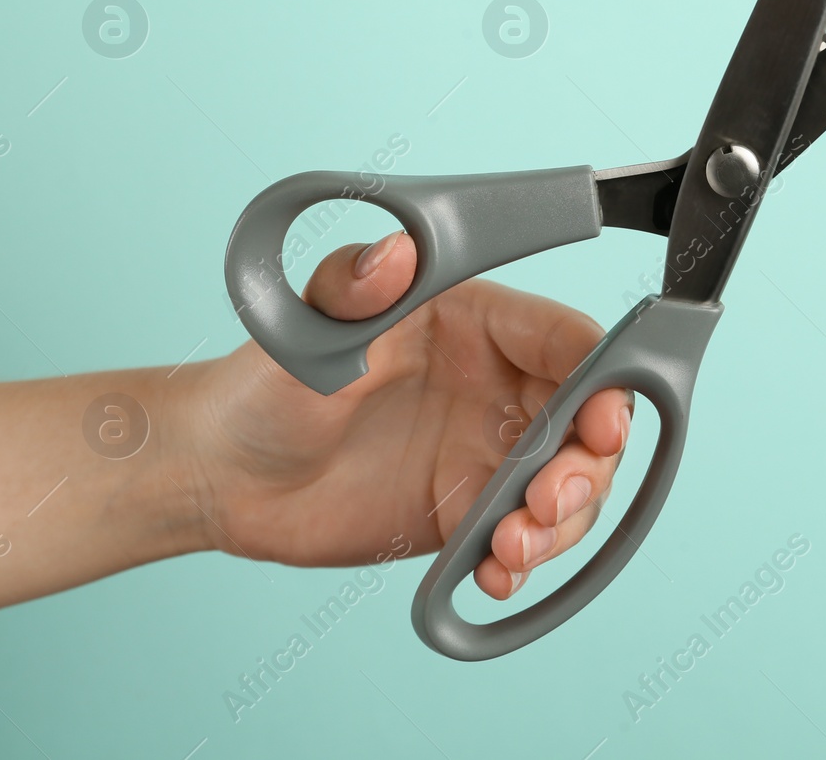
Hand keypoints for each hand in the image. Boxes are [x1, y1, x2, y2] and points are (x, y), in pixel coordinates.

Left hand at [179, 231, 630, 597]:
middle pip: (586, 422)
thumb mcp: (306, 329)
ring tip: (511, 548)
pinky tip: (496, 574)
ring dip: (560, 524)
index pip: (568, 341)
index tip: (602, 421)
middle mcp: (496, 387)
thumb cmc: (264, 382)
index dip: (605, 377)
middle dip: (587, 466)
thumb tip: (396, 251)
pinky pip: (522, 537)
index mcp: (477, 324)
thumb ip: (352, 285)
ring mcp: (486, 454)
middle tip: (546, 500)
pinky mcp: (467, 513)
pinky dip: (523, 562)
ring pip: (566, 486)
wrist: (219, 474)